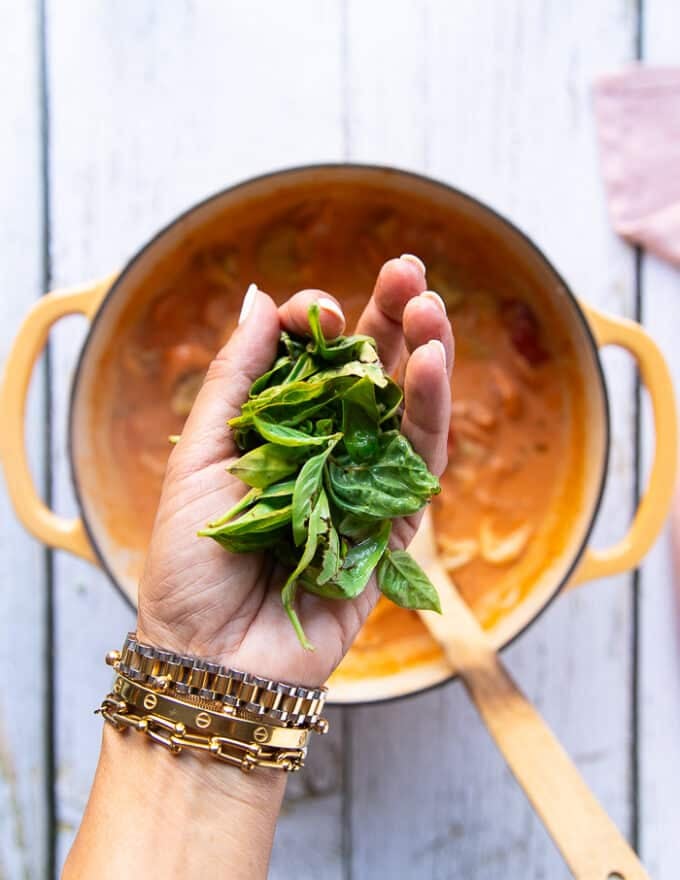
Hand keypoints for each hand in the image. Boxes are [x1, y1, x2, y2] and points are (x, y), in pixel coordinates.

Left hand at [137, 256, 453, 686]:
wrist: (212, 655)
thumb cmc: (191, 560)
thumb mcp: (202, 454)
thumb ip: (236, 377)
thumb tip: (263, 297)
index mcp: (276, 431)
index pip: (311, 361)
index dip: (319, 325)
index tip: (317, 308)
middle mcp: (325, 451)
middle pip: (368, 375)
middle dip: (390, 320)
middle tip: (409, 271)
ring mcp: (362, 486)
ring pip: (403, 410)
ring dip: (422, 356)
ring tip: (431, 307)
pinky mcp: (392, 525)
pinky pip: (418, 463)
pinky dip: (428, 413)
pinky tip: (430, 366)